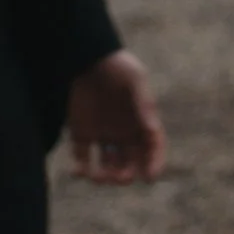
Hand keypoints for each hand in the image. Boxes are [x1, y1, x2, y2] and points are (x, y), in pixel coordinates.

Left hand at [66, 49, 166, 185]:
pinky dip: (81, 170)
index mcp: (142, 122)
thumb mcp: (134, 80)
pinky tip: (79, 171)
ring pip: (107, 168)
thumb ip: (143, 104)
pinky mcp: (81, 135)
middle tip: (120, 176)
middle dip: (126, 175)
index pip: (153, 149)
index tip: (149, 176)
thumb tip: (152, 130)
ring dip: (105, 177)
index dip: (154, 164)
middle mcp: (125, 133)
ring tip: (98, 176)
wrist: (84, 55)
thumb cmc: (115, 66)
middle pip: (130, 165)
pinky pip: (82, 160)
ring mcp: (103, 136)